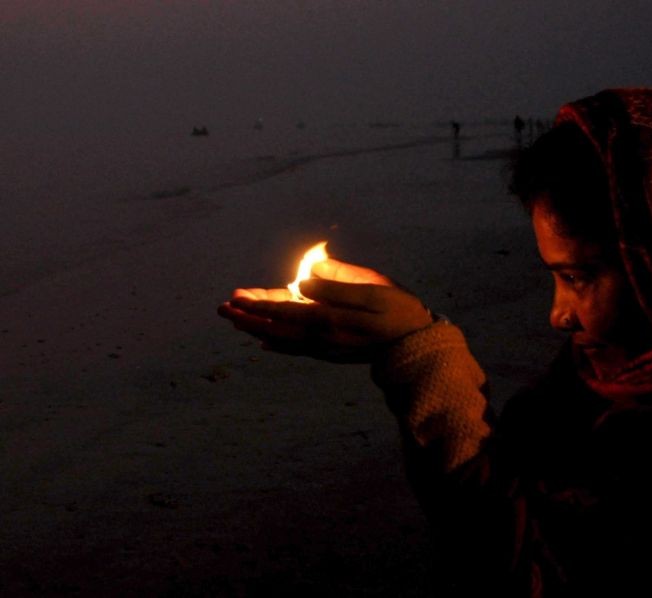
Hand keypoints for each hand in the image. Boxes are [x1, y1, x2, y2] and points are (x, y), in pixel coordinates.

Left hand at [217, 259, 433, 361]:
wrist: (418, 345)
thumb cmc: (398, 310)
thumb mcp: (373, 289)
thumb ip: (338, 284)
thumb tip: (303, 279)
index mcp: (329, 318)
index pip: (285, 308)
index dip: (259, 302)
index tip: (236, 296)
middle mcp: (322, 337)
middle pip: (277, 325)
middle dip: (249, 316)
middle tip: (222, 309)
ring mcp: (326, 347)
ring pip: (283, 338)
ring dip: (257, 328)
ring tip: (235, 321)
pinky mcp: (333, 353)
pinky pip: (298, 349)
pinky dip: (279, 345)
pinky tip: (266, 342)